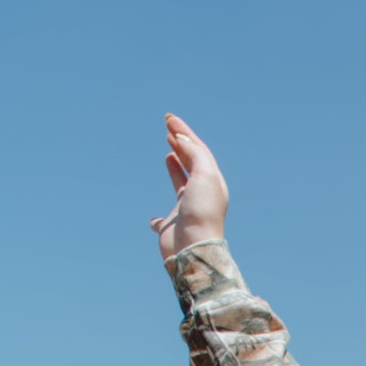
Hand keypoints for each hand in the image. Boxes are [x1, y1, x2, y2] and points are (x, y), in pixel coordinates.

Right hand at [151, 114, 228, 261]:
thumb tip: (182, 140)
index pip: (198, 151)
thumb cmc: (201, 212)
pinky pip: (164, 219)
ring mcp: (186, 209)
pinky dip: (157, 218)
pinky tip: (154, 219)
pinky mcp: (172, 225)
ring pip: (182, 184)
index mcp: (212, 182)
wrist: (193, 247)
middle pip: (192, 163)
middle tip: (168, 127)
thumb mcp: (205, 175)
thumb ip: (195, 154)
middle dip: (181, 144)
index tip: (169, 119)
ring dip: (176, 167)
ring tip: (169, 153)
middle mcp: (201, 194)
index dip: (184, 133)